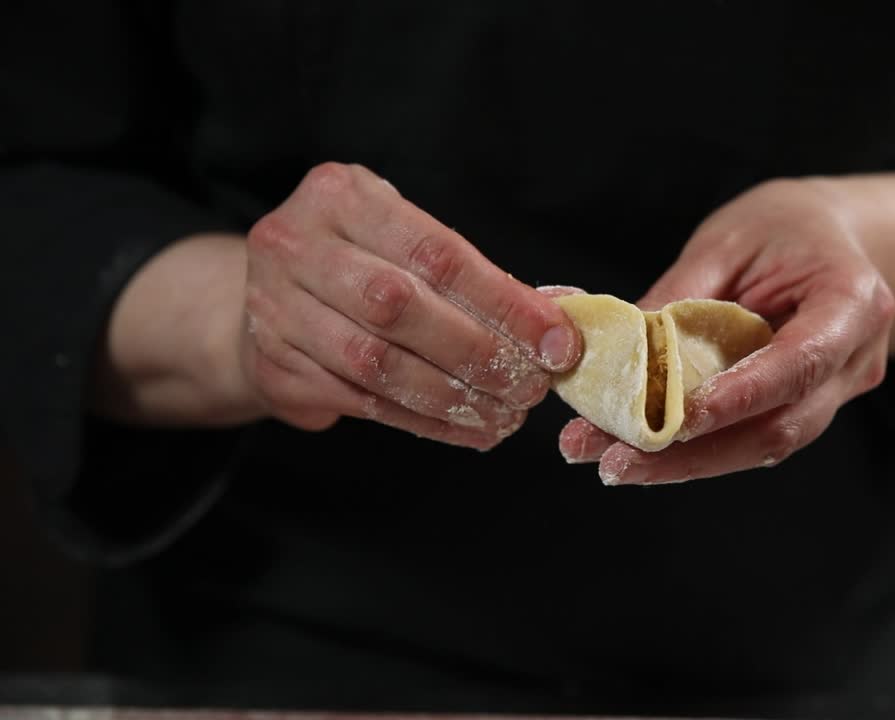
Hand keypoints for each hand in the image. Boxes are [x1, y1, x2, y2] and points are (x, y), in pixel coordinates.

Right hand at [95, 163, 581, 449]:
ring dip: (455, 397)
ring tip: (507, 413)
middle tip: (533, 385)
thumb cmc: (360, 260)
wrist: (263, 296)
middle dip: (478, 352)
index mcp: (340, 197)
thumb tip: (559, 323)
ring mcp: (275, 309)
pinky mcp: (276, 368)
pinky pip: (364, 403)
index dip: (505, 302)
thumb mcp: (407, 239)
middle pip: (399, 307)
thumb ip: (476, 276)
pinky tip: (471, 429)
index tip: (557, 341)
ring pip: (377, 364)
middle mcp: (296, 246)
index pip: (436, 253)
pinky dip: (427, 421)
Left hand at [558, 178, 894, 482]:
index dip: (740, 398)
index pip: (800, 363)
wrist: (831, 235)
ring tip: (617, 463)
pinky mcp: (810, 409)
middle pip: (781, 426)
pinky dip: (701, 450)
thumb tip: (614, 354)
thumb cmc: (783, 227)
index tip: (677, 421)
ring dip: (689, 463)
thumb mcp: (726, 243)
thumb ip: (678, 298)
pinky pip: (755, 437)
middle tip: (617, 462)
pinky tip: (647, 453)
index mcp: (852, 302)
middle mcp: (856, 359)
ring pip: (765, 445)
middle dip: (694, 453)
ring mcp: (839, 392)